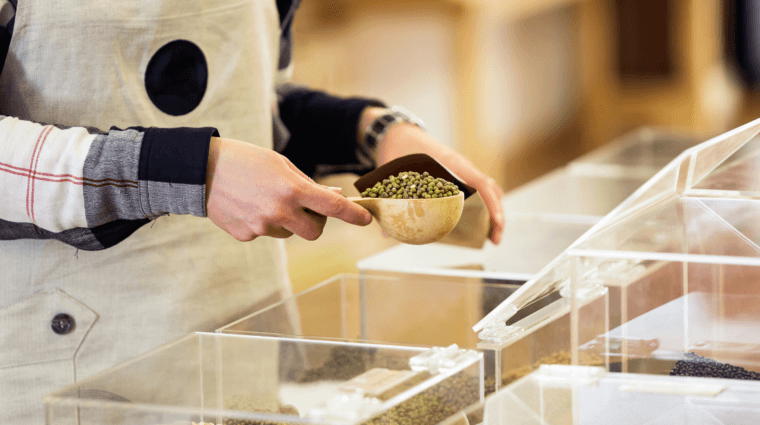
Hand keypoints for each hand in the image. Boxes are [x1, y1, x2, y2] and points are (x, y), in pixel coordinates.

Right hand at [206, 137, 371, 240]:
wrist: (201, 169)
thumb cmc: (245, 160)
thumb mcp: (281, 164)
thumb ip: (308, 184)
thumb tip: (333, 198)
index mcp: (292, 190)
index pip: (333, 208)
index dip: (353, 215)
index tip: (365, 219)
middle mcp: (279, 212)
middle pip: (314, 231)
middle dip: (315, 221)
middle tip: (307, 207)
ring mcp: (262, 227)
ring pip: (289, 232)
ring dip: (287, 221)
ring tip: (266, 198)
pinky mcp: (246, 235)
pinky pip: (265, 233)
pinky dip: (263, 222)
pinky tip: (248, 205)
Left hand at [362, 107, 504, 243]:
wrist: (399, 133)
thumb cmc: (399, 149)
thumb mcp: (394, 175)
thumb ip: (392, 201)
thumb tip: (387, 233)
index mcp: (452, 163)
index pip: (481, 184)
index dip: (492, 204)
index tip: (496, 223)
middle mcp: (462, 166)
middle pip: (491, 190)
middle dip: (497, 215)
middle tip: (494, 239)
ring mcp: (462, 170)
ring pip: (487, 190)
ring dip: (492, 212)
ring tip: (489, 235)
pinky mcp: (458, 174)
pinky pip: (477, 190)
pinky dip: (483, 206)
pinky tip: (476, 223)